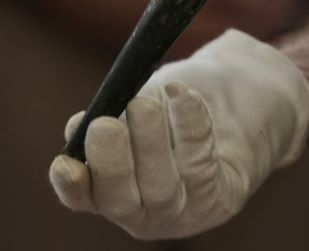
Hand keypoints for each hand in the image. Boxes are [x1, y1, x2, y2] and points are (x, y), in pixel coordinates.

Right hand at [49, 29, 308, 239]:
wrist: (243, 97)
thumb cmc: (177, 103)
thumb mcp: (139, 105)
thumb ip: (113, 118)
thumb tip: (81, 127)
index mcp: (114, 191)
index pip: (84, 197)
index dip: (71, 185)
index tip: (64, 161)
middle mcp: (146, 212)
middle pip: (121, 199)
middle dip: (112, 163)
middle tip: (105, 124)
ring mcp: (185, 211)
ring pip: (162, 186)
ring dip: (150, 143)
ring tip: (144, 103)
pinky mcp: (222, 198)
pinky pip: (202, 165)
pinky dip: (190, 129)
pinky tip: (182, 96)